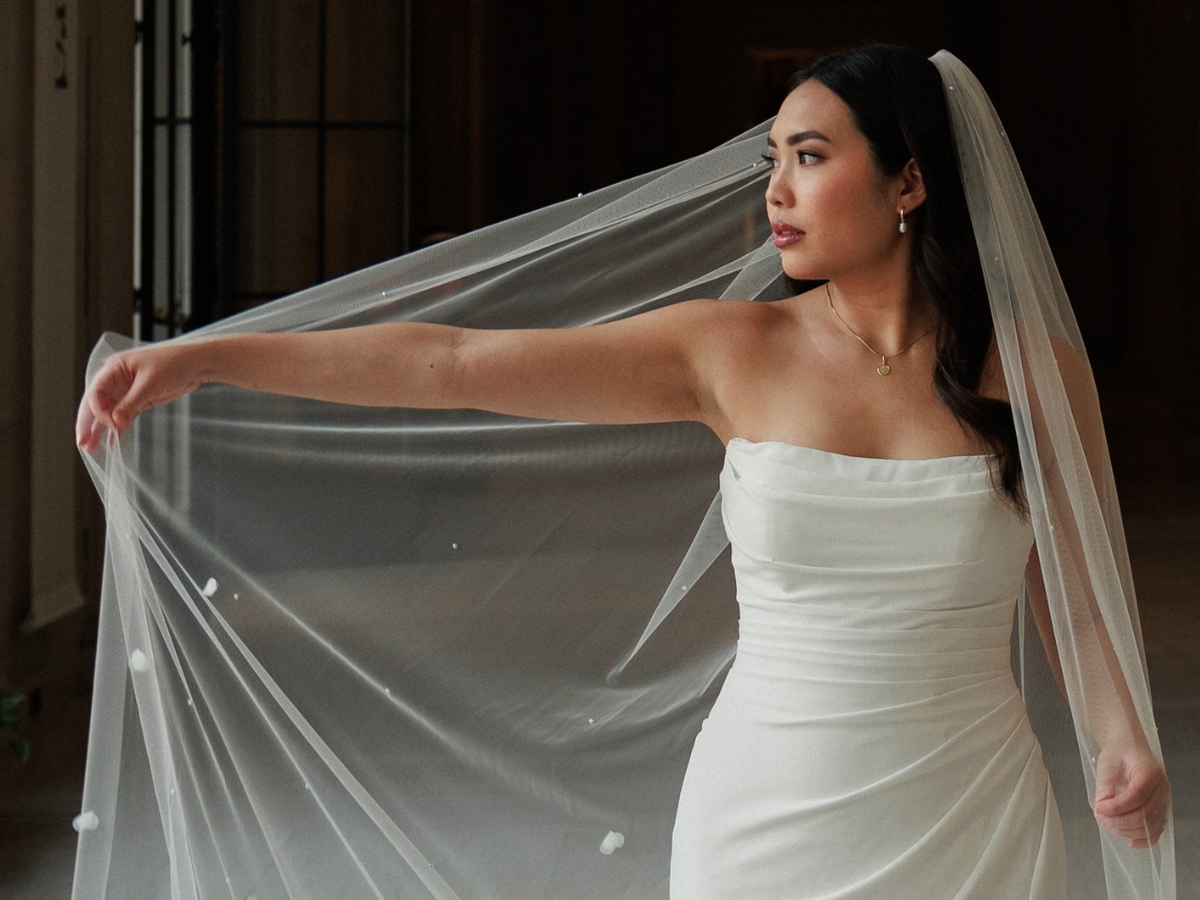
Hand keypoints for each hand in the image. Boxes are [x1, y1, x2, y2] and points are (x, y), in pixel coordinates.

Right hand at [76, 344, 200, 452]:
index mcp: (114, 369)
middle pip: (96, 404)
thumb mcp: (150, 383)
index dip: (98, 410)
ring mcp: (127, 391)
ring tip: (90, 448)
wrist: (195, 364)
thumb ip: (131, 403)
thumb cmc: (173, 364)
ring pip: (108, 412)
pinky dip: (118, 429)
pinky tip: (112, 442)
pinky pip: (123, 416)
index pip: (96, 392)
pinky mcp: (139, 400)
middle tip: (82, 443)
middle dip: (88, 423)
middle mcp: (116, 380)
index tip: (111, 423)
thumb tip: (115, 423)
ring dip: (100, 429)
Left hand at [1093, 739, 1170, 848]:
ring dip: (1127, 830)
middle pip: (1145, 813)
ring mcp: (1164, 801)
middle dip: (1120, 821)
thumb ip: (1105, 786)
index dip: (1117, 806)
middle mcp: (1162, 788)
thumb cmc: (1118, 754)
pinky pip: (1157, 830)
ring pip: (1150, 825)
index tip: (1098, 808)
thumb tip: (1102, 808)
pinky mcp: (1160, 811)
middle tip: (1101, 818)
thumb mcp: (1107, 764)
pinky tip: (1130, 843)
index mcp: (1150, 772)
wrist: (1130, 749)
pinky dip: (1144, 839)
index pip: (1137, 795)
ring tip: (1107, 824)